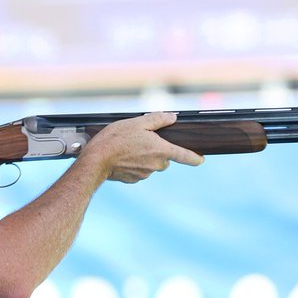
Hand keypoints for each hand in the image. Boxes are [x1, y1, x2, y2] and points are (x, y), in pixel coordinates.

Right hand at [83, 112, 204, 182]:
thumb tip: (172, 117)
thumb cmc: (116, 139)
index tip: (201, 159)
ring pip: (150, 164)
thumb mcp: (138, 122)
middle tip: (141, 140)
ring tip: (127, 147)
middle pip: (164, 158)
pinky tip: (122, 157)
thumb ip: (158, 119)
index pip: (185, 156)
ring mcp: (145, 174)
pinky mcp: (133, 180)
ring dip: (144, 156)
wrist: (96, 160)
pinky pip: (138, 170)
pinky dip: (133, 164)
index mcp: (162, 150)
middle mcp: (156, 165)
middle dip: (157, 150)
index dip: (195, 158)